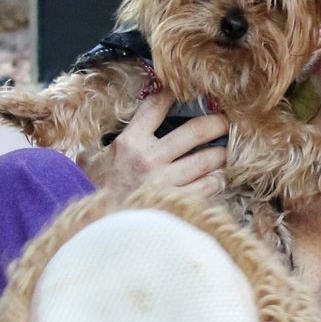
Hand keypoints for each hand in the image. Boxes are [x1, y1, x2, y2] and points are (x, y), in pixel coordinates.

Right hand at [94, 85, 227, 200]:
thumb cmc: (101, 195)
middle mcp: (149, 159)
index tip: (186, 92)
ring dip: (220, 154)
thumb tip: (116, 129)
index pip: (155, 106)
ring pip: (207, 160)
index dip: (173, 94)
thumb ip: (108, 143)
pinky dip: (216, 181)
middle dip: (216, 123)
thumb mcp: (95, 162)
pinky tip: (215, 178)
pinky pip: (209, 187)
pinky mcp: (179, 202)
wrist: (104, 230)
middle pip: (194, 131)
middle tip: (224, 122)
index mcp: (129, 143)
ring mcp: (166, 182)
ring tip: (223, 153)